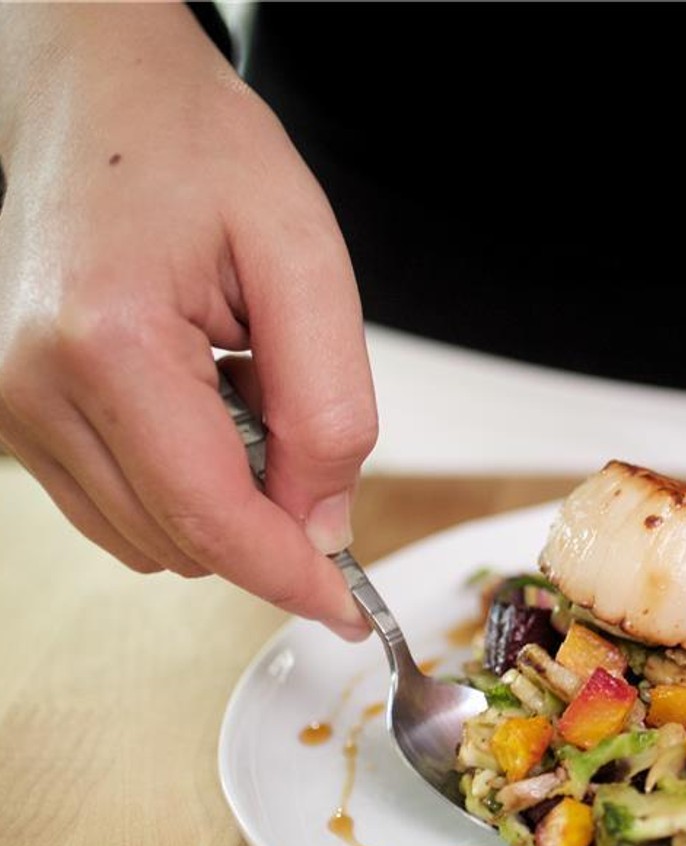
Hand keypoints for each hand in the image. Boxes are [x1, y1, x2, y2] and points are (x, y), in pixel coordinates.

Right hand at [0, 4, 375, 637]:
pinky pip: (118, 506)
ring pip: (149, 539)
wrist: (100, 97)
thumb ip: (328, 404)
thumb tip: (324, 524)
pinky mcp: (15, 415)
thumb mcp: (304, 259)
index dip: (294, 577)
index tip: (352, 609)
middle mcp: (34, 387)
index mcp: (106, 343)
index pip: (212, 518)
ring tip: (239, 389)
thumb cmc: (193, 148)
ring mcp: (11, 407)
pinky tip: (200, 405)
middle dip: (267, 523)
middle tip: (299, 422)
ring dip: (223, 501)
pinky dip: (183, 485)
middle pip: (181, 542)